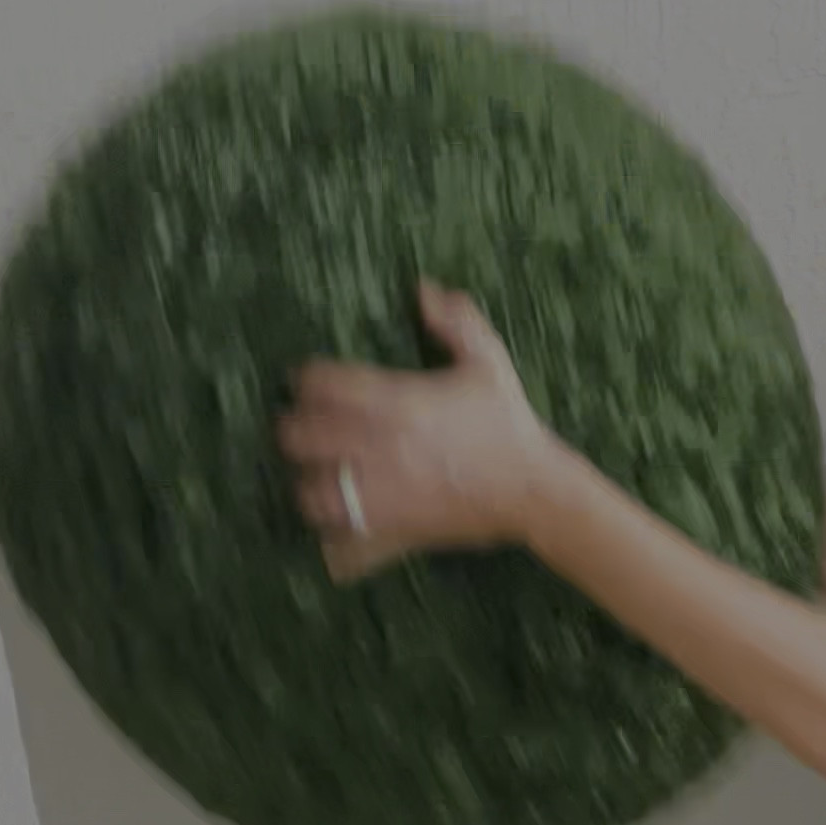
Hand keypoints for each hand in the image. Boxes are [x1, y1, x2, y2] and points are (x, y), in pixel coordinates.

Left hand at [276, 280, 552, 577]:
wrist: (533, 491)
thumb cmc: (508, 424)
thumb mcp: (488, 363)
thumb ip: (456, 321)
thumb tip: (424, 290)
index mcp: (397, 401)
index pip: (322, 384)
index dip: (304, 379)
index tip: (304, 380)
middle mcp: (380, 446)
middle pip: (302, 437)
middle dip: (292, 429)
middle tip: (297, 427)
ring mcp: (383, 492)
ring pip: (312, 490)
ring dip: (305, 480)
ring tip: (313, 475)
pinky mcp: (394, 528)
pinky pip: (342, 534)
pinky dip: (330, 529)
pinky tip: (334, 520)